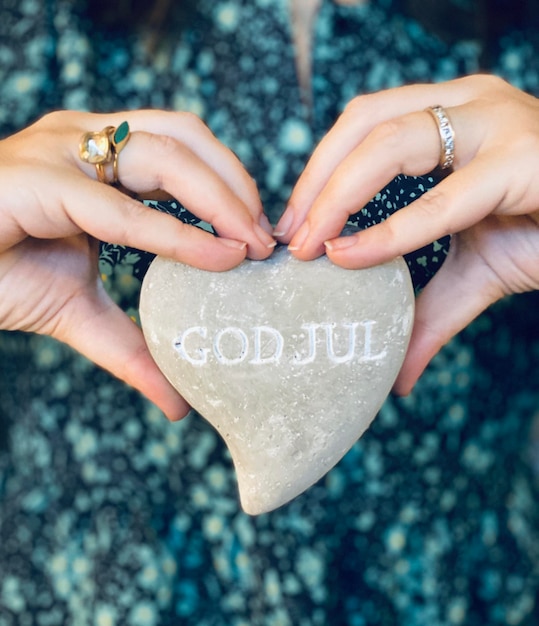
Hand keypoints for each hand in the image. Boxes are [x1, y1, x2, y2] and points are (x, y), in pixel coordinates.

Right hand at [0, 110, 274, 418]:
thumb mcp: (81, 311)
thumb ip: (132, 346)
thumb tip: (178, 403)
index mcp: (98, 156)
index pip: (185, 146)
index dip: (233, 185)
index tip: (263, 237)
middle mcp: (83, 139)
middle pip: (186, 137)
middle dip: (238, 187)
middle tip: (268, 243)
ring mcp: (58, 151)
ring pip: (164, 153)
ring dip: (222, 199)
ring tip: (250, 247)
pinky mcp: (34, 180)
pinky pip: (119, 209)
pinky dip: (177, 236)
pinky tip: (218, 259)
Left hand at [275, 75, 538, 392]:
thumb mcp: (475, 270)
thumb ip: (428, 309)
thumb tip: (397, 375)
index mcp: (452, 114)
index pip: (363, 126)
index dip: (316, 174)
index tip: (288, 229)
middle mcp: (470, 105)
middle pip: (364, 122)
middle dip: (315, 184)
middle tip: (288, 239)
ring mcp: (499, 124)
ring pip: (389, 142)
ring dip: (334, 196)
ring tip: (310, 245)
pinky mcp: (524, 162)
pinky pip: (441, 200)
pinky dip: (388, 232)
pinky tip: (349, 255)